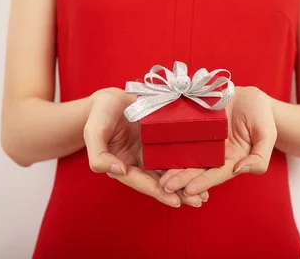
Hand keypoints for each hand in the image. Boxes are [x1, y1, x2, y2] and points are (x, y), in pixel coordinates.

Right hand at [83, 88, 208, 206]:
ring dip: (188, 181)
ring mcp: (152, 152)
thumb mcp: (93, 133)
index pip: (141, 182)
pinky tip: (204, 166)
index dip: (158, 192)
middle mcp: (139, 162)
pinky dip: (189, 161)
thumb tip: (120, 172)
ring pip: (171, 169)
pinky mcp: (162, 140)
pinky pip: (176, 151)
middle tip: (199, 201)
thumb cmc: (99, 115)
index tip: (175, 202)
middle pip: (160, 180)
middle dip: (179, 192)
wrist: (112, 97)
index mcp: (122, 165)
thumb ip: (99, 156)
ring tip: (206, 193)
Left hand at [159, 86, 276, 195]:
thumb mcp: (267, 135)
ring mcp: (203, 140)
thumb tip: (241, 170)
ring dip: (171, 166)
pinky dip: (168, 144)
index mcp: (232, 160)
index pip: (216, 175)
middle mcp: (215, 154)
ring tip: (157, 174)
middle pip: (196, 169)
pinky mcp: (193, 126)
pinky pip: (180, 136)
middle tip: (165, 185)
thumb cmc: (262, 116)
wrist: (251, 95)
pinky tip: (156, 150)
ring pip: (185, 156)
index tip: (188, 190)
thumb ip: (260, 157)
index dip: (203, 182)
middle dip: (181, 178)